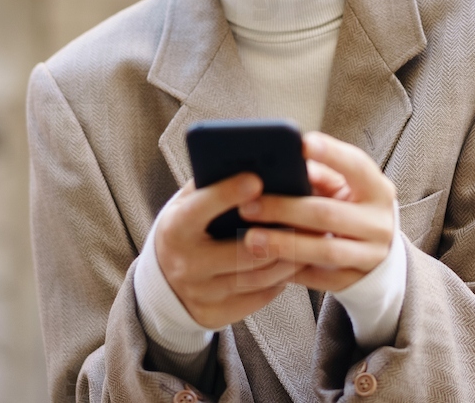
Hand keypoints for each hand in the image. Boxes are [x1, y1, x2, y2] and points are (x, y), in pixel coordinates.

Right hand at [155, 172, 307, 329]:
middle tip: (307, 215)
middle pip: (242, 250)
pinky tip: (295, 261)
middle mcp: (186, 264)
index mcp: (175, 229)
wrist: (162, 284)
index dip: (229, 193)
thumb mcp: (186, 204)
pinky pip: (260, 296)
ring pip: (258, 276)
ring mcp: (202, 293)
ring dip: (290, 257)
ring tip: (311, 238)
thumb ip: (211, 184)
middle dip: (278, 233)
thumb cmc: (184, 230)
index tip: (257, 178)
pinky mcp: (217, 314)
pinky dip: (281, 278)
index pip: (202, 209)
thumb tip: (252, 161)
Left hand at [237, 131, 396, 292]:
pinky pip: (321, 279)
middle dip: (285, 209)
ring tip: (251, 239)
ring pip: (325, 250)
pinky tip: (265, 263)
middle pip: (329, 213)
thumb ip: (319, 175)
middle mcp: (380, 222)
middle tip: (249, 206)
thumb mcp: (343, 187)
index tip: (301, 144)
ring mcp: (371, 255)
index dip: (331, 154)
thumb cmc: (349, 207)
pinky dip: (292, 271)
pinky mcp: (357, 281)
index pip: (356, 166)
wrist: (377, 250)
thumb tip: (286, 164)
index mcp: (377, 189)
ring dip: (285, 245)